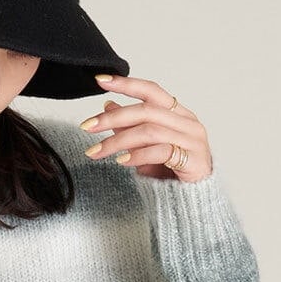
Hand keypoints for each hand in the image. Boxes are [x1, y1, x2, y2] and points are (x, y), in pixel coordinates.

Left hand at [80, 74, 212, 182]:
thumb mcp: (145, 147)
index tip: (100, 81)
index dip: (126, 84)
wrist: (192, 200)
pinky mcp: (193, 159)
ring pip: (150, 131)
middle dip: (113, 118)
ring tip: (96, 152)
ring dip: (118, 141)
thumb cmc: (171, 172)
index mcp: (178, 113)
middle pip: (146, 111)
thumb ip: (129, 126)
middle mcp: (187, 122)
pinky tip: (121, 161)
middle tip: (87, 126)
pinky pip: (161, 152)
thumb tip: (107, 105)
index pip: (151, 91)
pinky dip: (138, 155)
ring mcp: (192, 140)